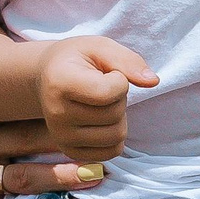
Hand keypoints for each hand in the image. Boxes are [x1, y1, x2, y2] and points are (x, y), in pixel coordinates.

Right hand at [0, 120, 102, 198]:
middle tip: (102, 154)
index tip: (97, 120)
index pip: (27, 114)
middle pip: (26, 141)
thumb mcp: (21, 127)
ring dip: (58, 178)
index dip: (64, 117)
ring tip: (90, 177)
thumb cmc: (18, 154)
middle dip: (69, 148)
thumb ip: (46, 116)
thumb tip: (96, 103)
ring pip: (20, 176)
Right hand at [36, 35, 156, 164]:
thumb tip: (153, 81)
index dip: (120, 80)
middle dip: (119, 98)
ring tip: (101, 103)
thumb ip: (127, 60)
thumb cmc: (76, 59)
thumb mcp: (99, 46)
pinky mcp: (70, 150)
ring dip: (118, 117)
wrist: (46, 77)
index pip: (109, 93)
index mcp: (60, 83)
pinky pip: (111, 151)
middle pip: (114, 115)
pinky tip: (102, 120)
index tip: (108, 72)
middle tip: (103, 87)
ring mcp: (61, 136)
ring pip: (116, 136)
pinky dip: (115, 136)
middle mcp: (56, 113)